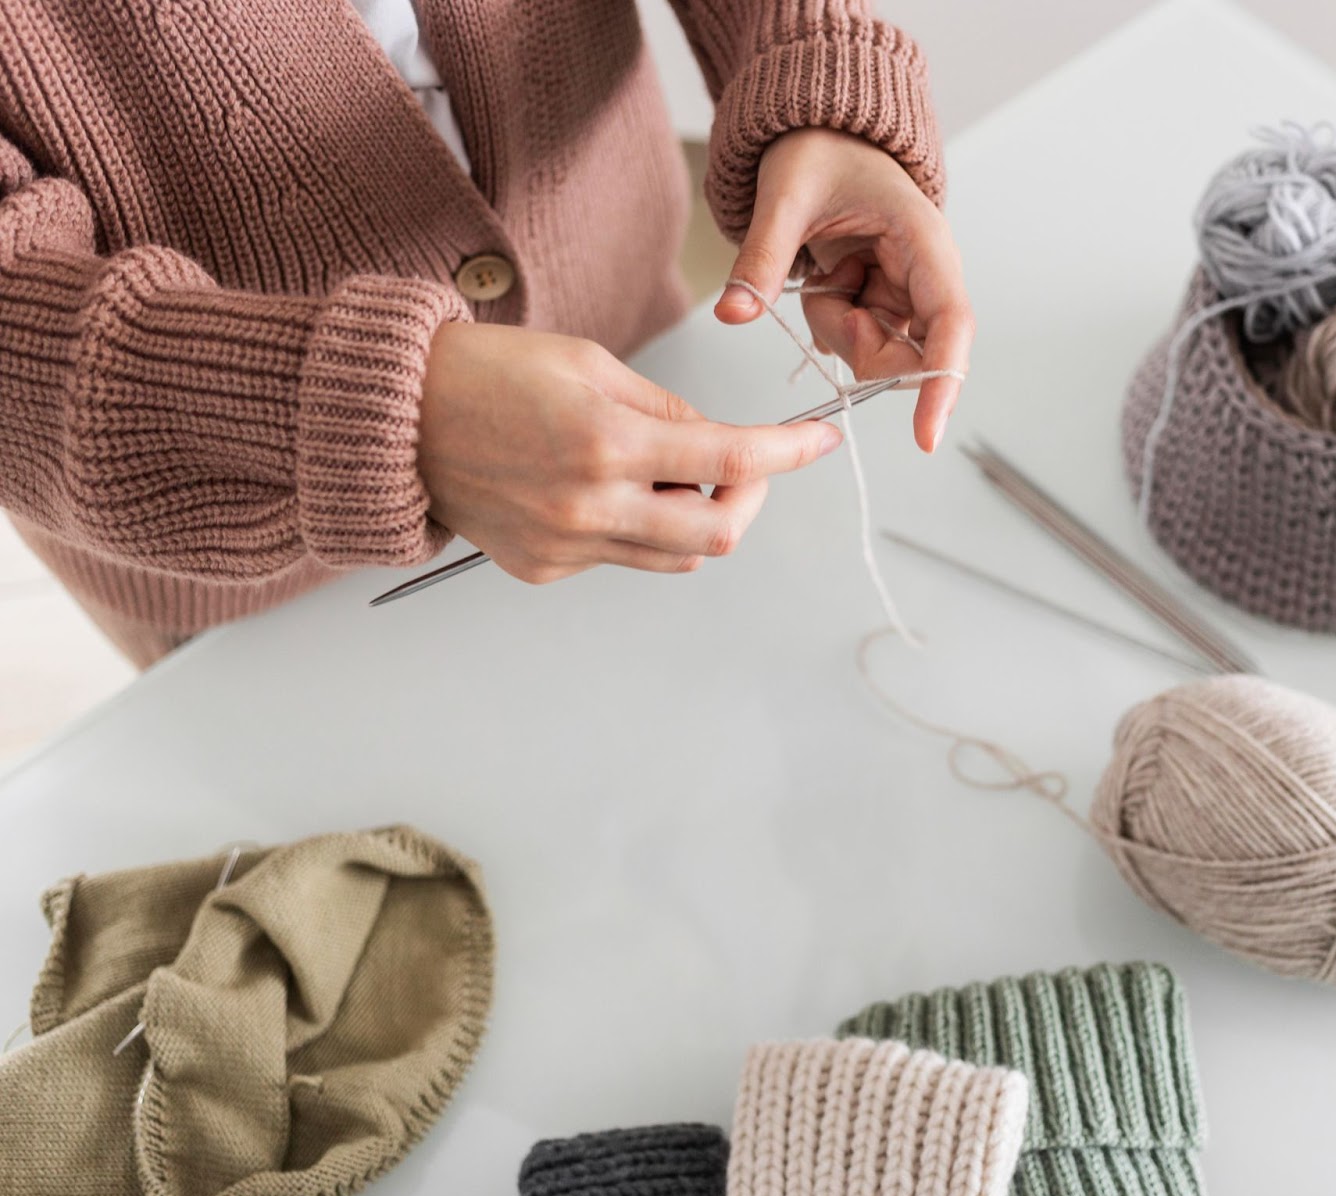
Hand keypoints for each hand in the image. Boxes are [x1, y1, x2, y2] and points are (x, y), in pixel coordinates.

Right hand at [416, 322, 841, 582]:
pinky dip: (631, 529)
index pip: (728, 458)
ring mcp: (565, 546)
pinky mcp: (542, 570)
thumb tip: (719, 443)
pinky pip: (620, 559)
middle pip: (717, 535)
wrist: (394, 420)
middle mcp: (589, 505)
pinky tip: (589, 490)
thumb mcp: (590, 363)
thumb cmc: (487, 373)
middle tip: (740, 469)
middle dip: (746, 501)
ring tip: (653, 472)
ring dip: (689, 518)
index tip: (819, 441)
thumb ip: (665, 409)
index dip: (787, 452)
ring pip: (674, 556)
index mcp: (606, 440)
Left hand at [714, 128, 974, 452]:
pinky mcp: (885, 302)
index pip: (950, 325)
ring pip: (874, 352)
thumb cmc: (820, 150)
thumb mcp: (784, 197)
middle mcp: (928, 275)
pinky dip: (828, 319)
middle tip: (820, 288)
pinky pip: (856, 339)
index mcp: (924, 241)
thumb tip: (733, 312)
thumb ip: (763, 258)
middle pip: (907, 353)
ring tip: (819, 266)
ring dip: (833, 325)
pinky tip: (824, 275)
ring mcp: (907, 293)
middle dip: (854, 340)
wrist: (821, 134)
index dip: (941, 383)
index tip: (925, 438)